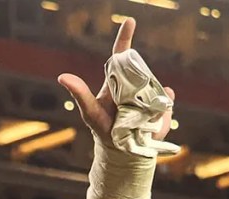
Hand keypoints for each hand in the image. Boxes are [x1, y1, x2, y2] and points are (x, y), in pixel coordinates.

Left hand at [58, 18, 174, 145]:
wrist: (122, 148)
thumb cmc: (103, 126)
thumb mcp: (89, 111)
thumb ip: (79, 94)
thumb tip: (62, 76)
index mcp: (117, 79)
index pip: (120, 54)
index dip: (125, 37)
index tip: (129, 20)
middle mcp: (135, 82)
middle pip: (139, 68)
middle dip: (137, 73)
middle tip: (124, 99)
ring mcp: (151, 92)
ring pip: (154, 86)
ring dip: (145, 99)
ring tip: (130, 118)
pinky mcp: (163, 105)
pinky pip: (166, 102)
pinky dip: (159, 110)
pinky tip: (148, 121)